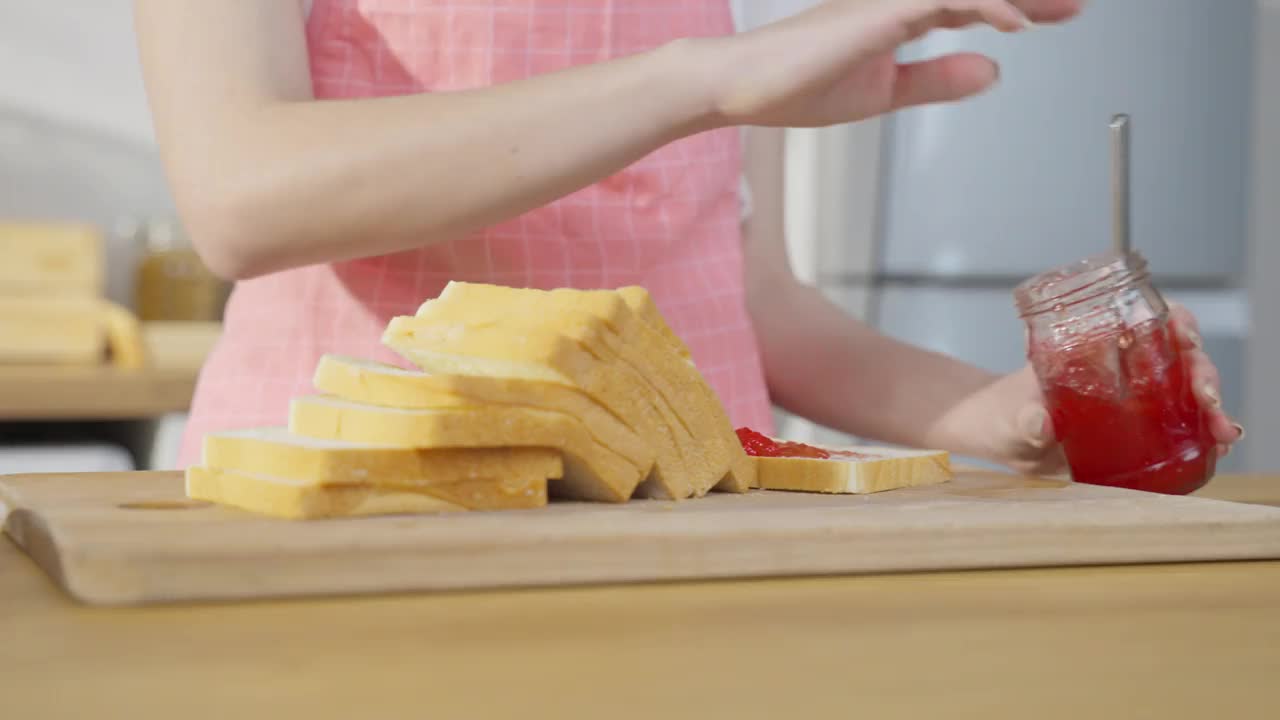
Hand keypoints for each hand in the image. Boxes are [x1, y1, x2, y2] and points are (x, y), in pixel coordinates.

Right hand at [705, 0, 1083, 127]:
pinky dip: (986, 7)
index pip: (972, 2)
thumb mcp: (882, 93)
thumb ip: (935, 81)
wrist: (741, 85)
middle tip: (1076, 5)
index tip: (1055, 15)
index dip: (1020, 7)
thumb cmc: (794, 87)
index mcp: (899, 14)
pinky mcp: (879, 9)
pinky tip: (1016, 24)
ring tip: (1061, 9)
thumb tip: (990, 73)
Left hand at [972, 304, 1245, 475]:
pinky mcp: (1141, 434)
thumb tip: (1039, 422)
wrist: (1003, 441)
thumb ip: (1025, 419)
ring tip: (1222, 433)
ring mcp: (1136, 402)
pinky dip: (1203, 437)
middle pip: (1180, 358)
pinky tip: (1216, 449)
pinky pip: (1181, 431)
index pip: (1148, 320)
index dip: (1176, 322)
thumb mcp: (1013, 414)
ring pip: (1189, 395)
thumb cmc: (1005, 413)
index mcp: (1097, 347)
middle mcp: (1125, 370)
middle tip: (1207, 397)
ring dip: (1213, 410)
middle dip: (1203, 373)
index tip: (1185, 335)